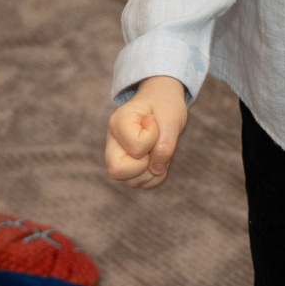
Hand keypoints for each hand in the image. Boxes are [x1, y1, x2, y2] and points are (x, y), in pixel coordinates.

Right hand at [104, 75, 190, 190]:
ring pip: (130, 182)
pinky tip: (158, 159)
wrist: (162, 101)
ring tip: (158, 150)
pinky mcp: (127, 168)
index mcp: (118, 122)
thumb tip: (156, 169)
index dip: (152, 139)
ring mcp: (118, 157)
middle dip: (145, 165)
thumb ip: (165, 144)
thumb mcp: (171, 118)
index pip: (135, 146)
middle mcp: (113, 142)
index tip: (154, 122)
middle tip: (154, 146)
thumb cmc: (164, 105)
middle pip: (117, 171)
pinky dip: (154, 177)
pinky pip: (140, 184)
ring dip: (152, 172)